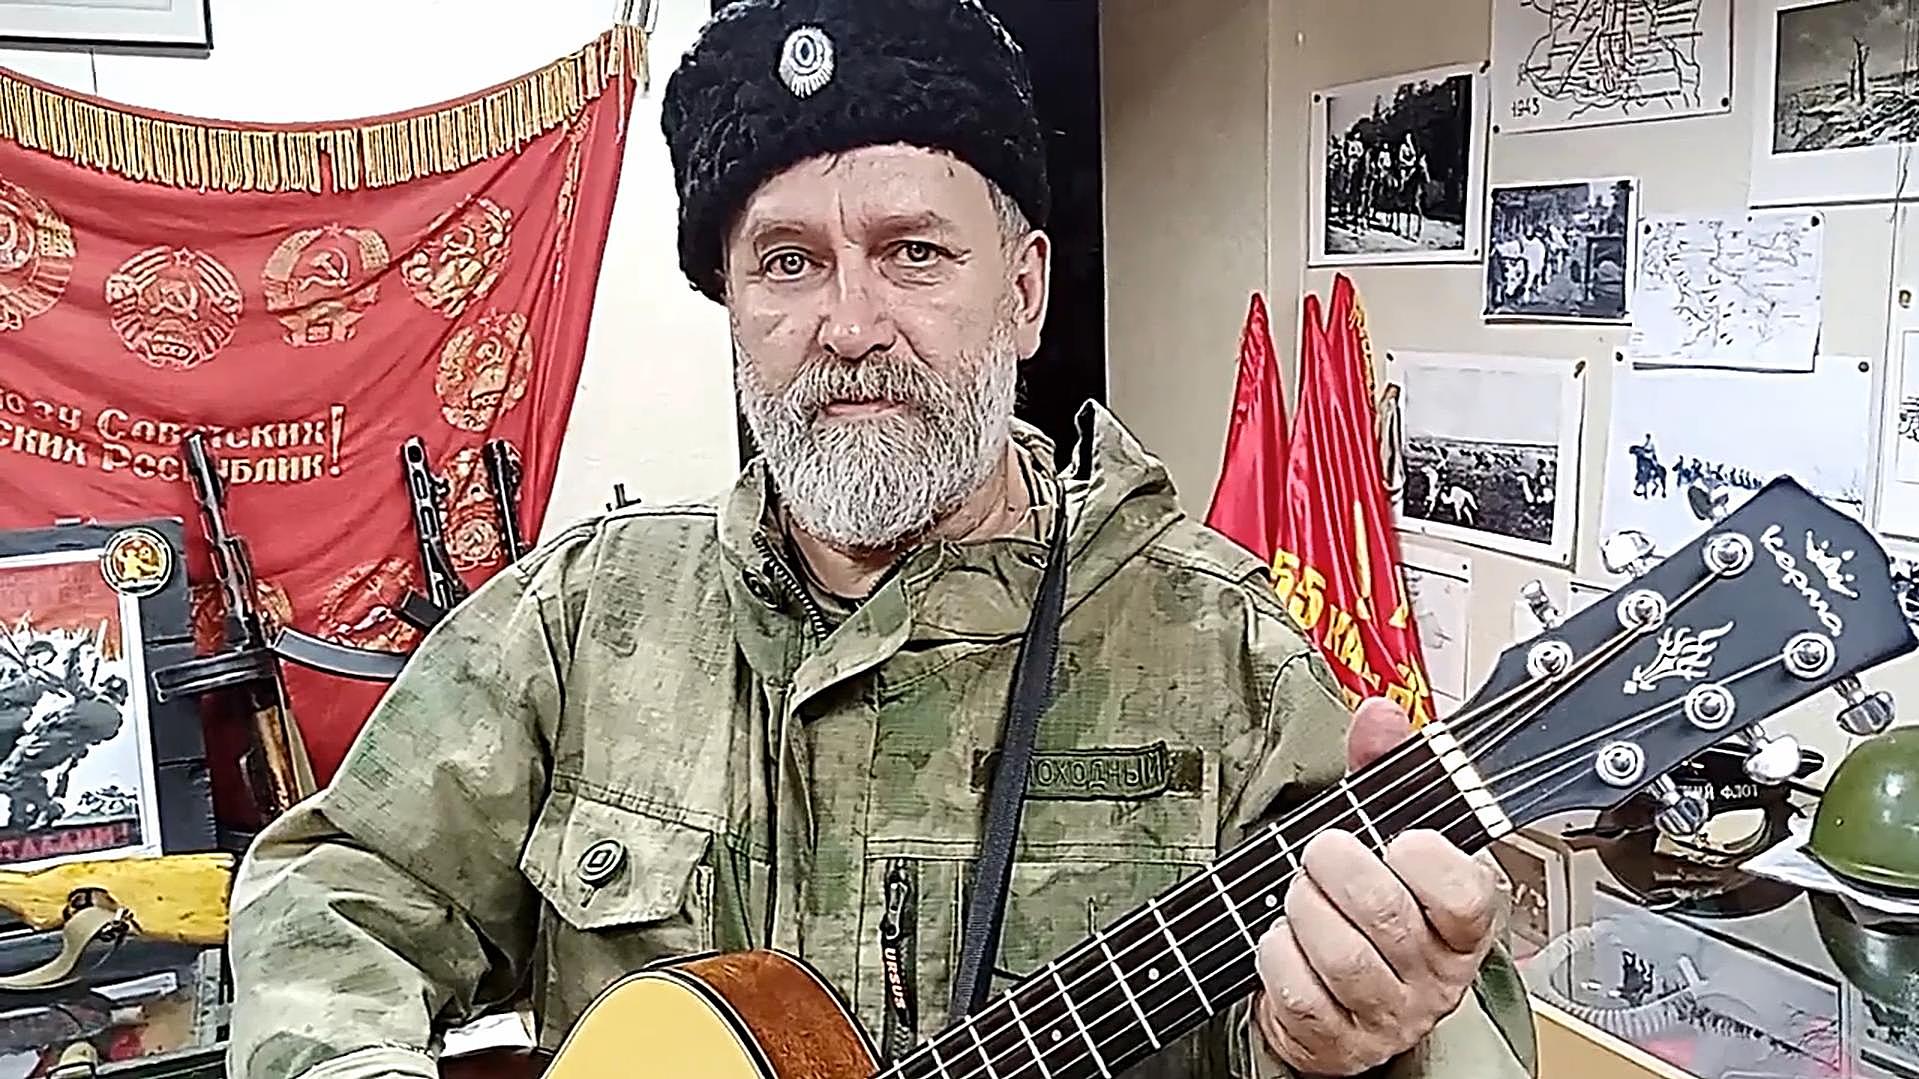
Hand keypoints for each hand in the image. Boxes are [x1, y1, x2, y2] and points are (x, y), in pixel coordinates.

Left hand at [1251, 698, 1508, 1075]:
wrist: (1338, 1002)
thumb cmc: (1366, 910)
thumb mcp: (1382, 833)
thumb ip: (1384, 769)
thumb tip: (1379, 713)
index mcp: (1462, 923)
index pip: (1468, 895)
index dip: (1428, 860)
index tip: (1400, 839)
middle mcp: (1435, 976)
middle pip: (1387, 915)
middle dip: (1337, 867)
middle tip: (1323, 853)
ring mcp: (1388, 1014)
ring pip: (1341, 955)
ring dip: (1304, 909)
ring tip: (1301, 895)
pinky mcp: (1337, 1042)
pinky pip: (1297, 991)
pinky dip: (1277, 954)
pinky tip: (1284, 940)